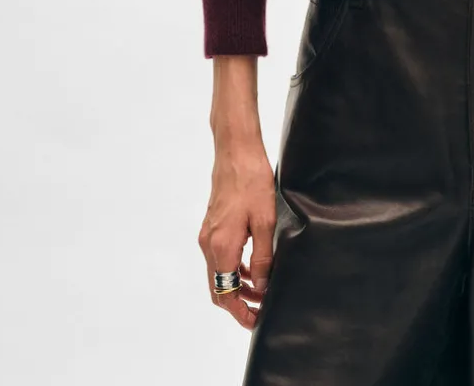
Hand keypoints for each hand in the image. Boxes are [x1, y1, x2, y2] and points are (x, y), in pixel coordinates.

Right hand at [198, 141, 275, 329]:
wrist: (235, 151)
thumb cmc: (252, 181)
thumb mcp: (265, 221)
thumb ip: (262, 257)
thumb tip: (262, 286)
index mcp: (221, 246)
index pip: (225, 293)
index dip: (239, 312)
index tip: (255, 321)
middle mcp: (209, 244)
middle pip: (218, 287)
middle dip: (237, 303)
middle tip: (259, 310)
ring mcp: (208, 234)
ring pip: (218, 272)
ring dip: (236, 286)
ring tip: (260, 291)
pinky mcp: (212, 225)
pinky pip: (219, 257)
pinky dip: (233, 268)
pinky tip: (252, 266)